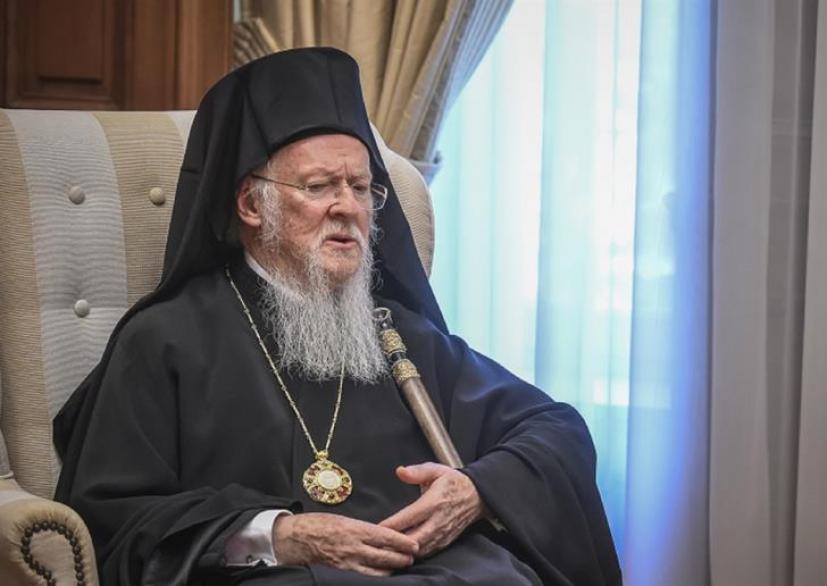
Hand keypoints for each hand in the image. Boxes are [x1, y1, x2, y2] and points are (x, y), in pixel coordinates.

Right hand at [272, 512, 417, 575]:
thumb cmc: (316, 524)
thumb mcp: (342, 519)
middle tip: (411, 558)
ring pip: (377, 572)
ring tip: (399, 568)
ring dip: (391, 570)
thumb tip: (379, 534)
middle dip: (401, 558)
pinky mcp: (339, 574)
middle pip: (385, 556)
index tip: (414, 545)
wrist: (293, 538)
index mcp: (355, 529)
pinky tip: (380, 577)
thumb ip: (361, 528)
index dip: (402, 542)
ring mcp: (346, 564)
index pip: (386, 537)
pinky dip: (375, 578)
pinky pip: (362, 579)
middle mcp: (353, 547)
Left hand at [379, 462, 483, 558]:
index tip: (377, 527)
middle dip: (396, 542)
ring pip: (420, 549)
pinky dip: (414, 554)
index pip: (410, 517)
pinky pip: (428, 552)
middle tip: (379, 541)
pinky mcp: (445, 541)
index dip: (393, 524)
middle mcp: (439, 521)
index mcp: (434, 502)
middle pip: (414, 539)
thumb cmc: (453, 482)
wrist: (477, 496)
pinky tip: (403, 551)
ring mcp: (443, 533)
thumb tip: (400, 471)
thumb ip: (417, 471)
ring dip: (404, 550)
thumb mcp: (436, 470)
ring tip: (388, 547)